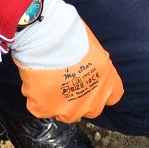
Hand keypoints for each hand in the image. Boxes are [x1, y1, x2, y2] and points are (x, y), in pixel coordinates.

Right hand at [10, 0, 123, 123]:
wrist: (48, 36)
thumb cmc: (72, 34)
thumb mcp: (97, 52)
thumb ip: (96, 70)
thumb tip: (85, 73)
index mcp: (108, 84)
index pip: (112, 97)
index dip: (99, 90)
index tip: (90, 81)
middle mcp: (91, 102)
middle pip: (88, 109)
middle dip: (79, 100)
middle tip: (66, 81)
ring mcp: (68, 109)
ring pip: (63, 112)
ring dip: (57, 101)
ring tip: (48, 80)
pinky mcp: (44, 109)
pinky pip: (40, 108)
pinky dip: (36, 98)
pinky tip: (36, 81)